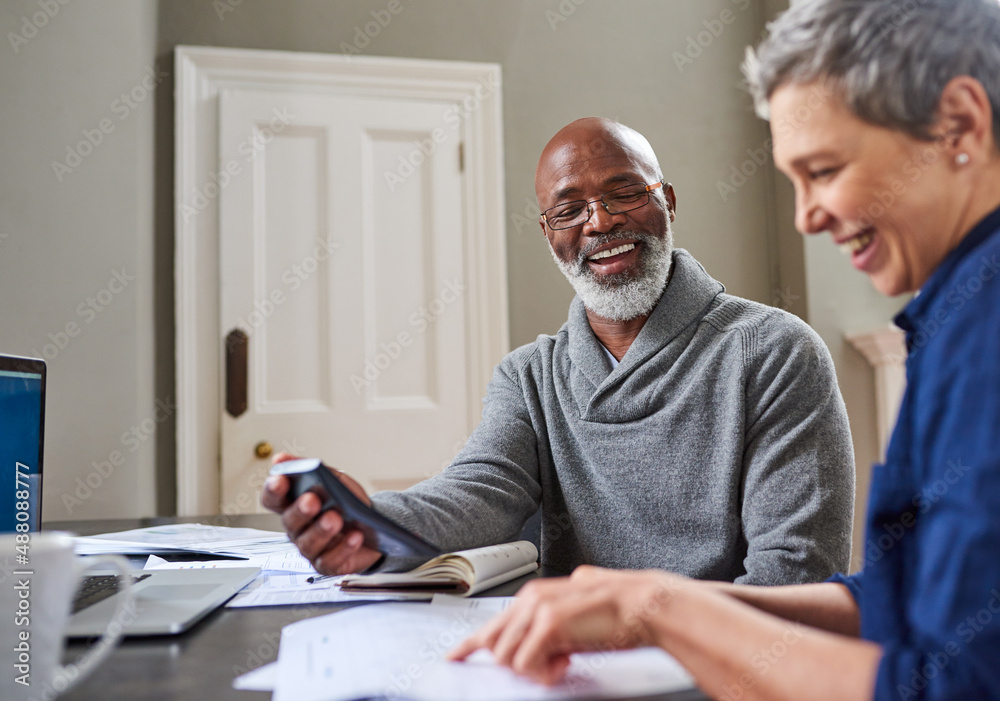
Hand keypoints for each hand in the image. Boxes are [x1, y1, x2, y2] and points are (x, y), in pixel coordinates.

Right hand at [260, 452, 381, 574]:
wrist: (374, 526)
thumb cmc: (348, 502)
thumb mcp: (334, 479)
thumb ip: (310, 468)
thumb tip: (281, 458)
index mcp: (293, 505)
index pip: (273, 499)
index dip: (273, 490)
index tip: (280, 479)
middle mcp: (297, 528)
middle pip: (290, 521)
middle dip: (301, 510)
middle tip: (312, 499)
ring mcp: (311, 548)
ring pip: (309, 543)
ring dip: (322, 530)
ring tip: (336, 518)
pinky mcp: (327, 564)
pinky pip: (331, 560)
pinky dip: (344, 548)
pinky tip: (355, 536)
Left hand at [448, 566, 682, 684]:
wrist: (644, 606)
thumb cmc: (617, 615)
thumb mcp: (574, 619)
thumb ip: (551, 623)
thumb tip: (544, 640)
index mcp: (534, 596)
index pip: (491, 624)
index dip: (469, 645)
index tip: (453, 659)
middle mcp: (530, 598)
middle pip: (493, 644)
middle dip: (514, 665)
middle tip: (549, 666)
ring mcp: (537, 608)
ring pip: (506, 656)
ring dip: (532, 670)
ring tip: (563, 663)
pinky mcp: (549, 622)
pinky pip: (526, 663)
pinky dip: (544, 673)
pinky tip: (567, 663)